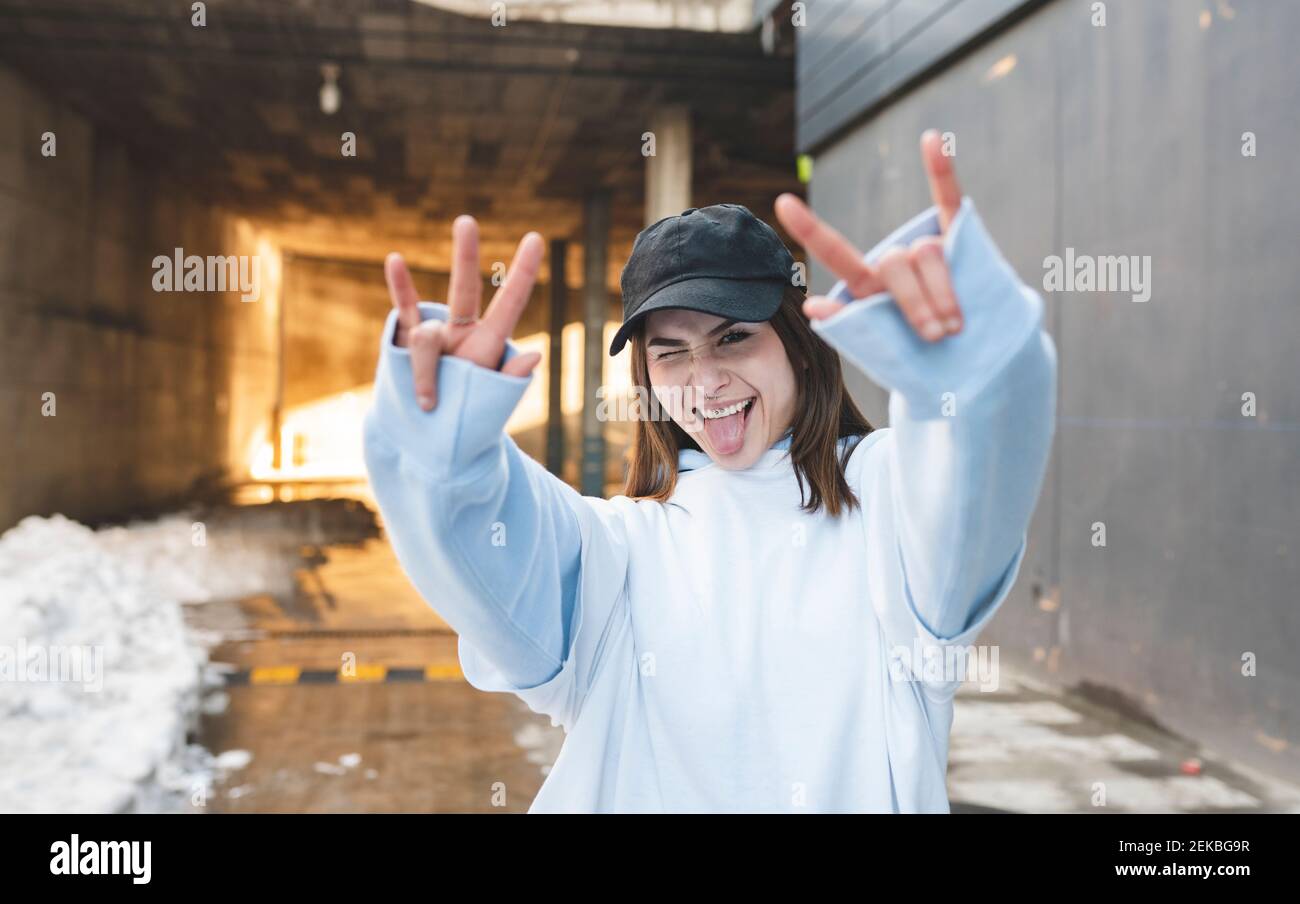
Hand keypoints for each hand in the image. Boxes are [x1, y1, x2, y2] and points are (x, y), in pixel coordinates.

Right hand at [385, 216, 543, 410]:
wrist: (428, 441)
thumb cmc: (466, 425)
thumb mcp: (492, 405)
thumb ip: (509, 379)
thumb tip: (535, 355)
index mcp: (489, 345)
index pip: (510, 303)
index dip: (523, 272)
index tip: (535, 239)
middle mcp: (462, 332)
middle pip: (465, 289)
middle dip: (465, 256)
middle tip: (465, 221)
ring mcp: (433, 335)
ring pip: (426, 338)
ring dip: (424, 373)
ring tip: (428, 405)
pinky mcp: (404, 342)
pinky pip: (402, 313)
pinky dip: (400, 288)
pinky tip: (395, 260)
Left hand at [773, 129, 963, 341]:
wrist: (972, 364)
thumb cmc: (924, 362)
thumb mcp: (886, 351)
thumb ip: (852, 326)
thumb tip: (811, 305)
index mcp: (869, 286)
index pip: (836, 253)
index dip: (811, 230)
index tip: (782, 202)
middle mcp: (894, 263)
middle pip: (896, 263)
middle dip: (915, 302)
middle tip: (933, 337)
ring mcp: (926, 249)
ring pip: (928, 254)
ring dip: (942, 293)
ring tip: (954, 328)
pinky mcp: (958, 240)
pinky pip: (948, 200)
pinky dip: (941, 171)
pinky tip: (932, 139)